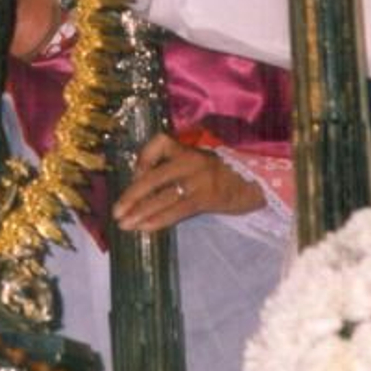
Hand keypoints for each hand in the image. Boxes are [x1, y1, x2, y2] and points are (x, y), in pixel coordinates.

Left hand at [113, 131, 264, 234]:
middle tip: (116, 211)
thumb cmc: (221, 174)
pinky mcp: (206, 198)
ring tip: (125, 225)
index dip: (143, 157)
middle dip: (132, 195)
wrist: (254, 184)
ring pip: (162, 197)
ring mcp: (199, 180)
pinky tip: (145, 228)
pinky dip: (158, 220)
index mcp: (188, 149)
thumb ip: (174, 167)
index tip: (135, 173)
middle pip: (154, 177)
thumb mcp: (198, 162)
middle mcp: (191, 161)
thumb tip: (141, 181)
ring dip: (140, 212)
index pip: (160, 142)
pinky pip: (177, 210)